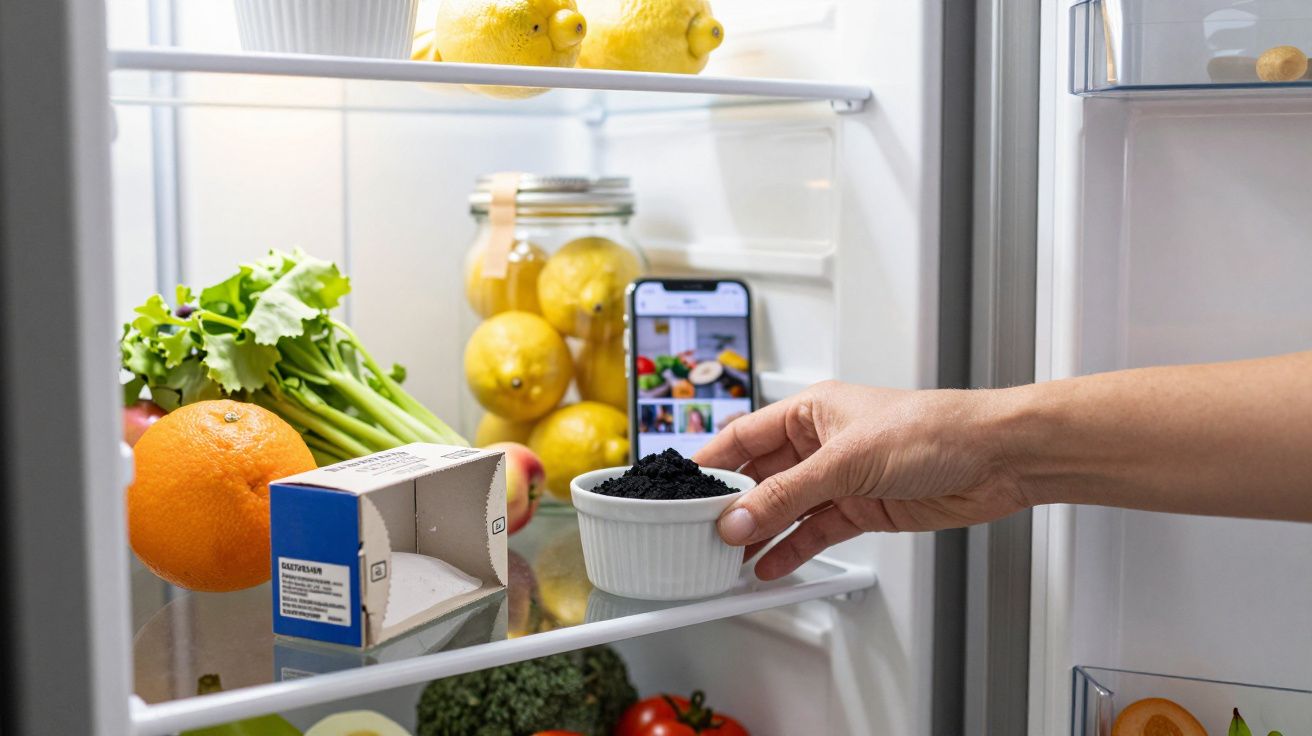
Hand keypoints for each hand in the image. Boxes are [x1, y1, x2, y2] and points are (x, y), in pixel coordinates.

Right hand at [693, 381, 1027, 579]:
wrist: (994, 458)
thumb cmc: (932, 428)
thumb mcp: (845, 461)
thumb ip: (787, 495)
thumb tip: (739, 518)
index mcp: (810, 412)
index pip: (743, 437)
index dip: (711, 464)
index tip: (680, 491)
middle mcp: (820, 443)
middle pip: (760, 478)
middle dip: (732, 508)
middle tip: (700, 535)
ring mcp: (840, 479)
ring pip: (784, 510)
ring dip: (758, 534)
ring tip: (725, 560)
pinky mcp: (862, 509)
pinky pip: (813, 532)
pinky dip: (790, 550)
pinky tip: (767, 566)